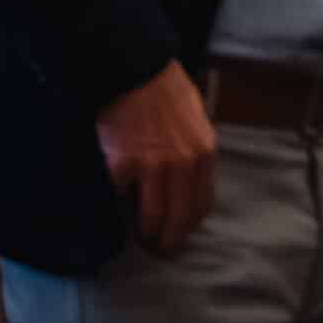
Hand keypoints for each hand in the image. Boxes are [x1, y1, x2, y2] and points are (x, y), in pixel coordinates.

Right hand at [96, 60, 218, 254]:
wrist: (135, 72)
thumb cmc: (166, 94)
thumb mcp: (196, 121)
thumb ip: (195, 153)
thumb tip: (188, 186)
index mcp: (205, 152)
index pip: (202, 203)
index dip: (190, 225)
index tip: (181, 235)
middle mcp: (184, 163)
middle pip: (180, 216)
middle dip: (170, 239)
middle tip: (161, 249)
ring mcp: (154, 166)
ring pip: (153, 217)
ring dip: (148, 234)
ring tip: (143, 240)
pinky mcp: (123, 166)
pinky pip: (121, 198)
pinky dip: (118, 208)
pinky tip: (117, 212)